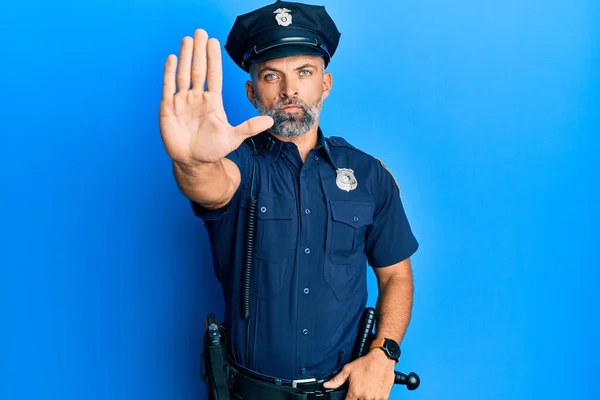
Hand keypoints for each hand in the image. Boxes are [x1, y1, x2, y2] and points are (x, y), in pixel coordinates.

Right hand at [159, 29, 272, 164]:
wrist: (193, 162)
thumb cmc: (212, 150)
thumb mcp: (233, 138)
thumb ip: (249, 127)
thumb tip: (271, 121)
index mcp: (212, 101)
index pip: (214, 75)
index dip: (214, 59)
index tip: (215, 42)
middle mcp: (197, 98)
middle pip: (198, 69)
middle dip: (200, 51)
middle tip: (200, 32)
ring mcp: (182, 101)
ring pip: (183, 74)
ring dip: (185, 57)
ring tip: (188, 39)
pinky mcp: (169, 108)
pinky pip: (169, 87)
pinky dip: (170, 73)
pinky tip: (173, 58)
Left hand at [322, 349, 395, 399]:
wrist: (382, 359)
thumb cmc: (366, 363)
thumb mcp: (348, 369)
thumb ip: (337, 380)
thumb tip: (326, 385)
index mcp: (355, 392)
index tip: (347, 397)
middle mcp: (365, 397)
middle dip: (356, 399)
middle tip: (357, 394)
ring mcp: (375, 398)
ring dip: (364, 399)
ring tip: (364, 393)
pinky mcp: (384, 398)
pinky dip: (374, 399)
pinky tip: (372, 394)